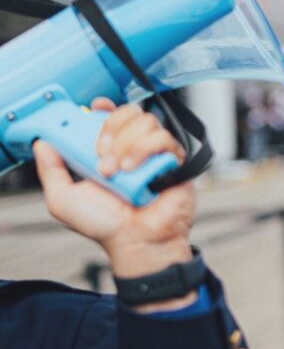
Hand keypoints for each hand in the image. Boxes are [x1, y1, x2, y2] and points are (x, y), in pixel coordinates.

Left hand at [34, 99, 195, 282]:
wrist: (137, 240)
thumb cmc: (106, 226)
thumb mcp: (63, 200)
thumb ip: (51, 171)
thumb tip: (43, 144)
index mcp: (109, 152)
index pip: (111, 115)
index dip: (104, 108)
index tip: (95, 110)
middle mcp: (133, 149)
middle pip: (129, 112)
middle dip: (111, 128)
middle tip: (101, 156)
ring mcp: (155, 154)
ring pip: (146, 121)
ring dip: (126, 143)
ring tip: (119, 170)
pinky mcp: (175, 160)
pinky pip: (164, 138)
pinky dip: (145, 149)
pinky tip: (135, 169)